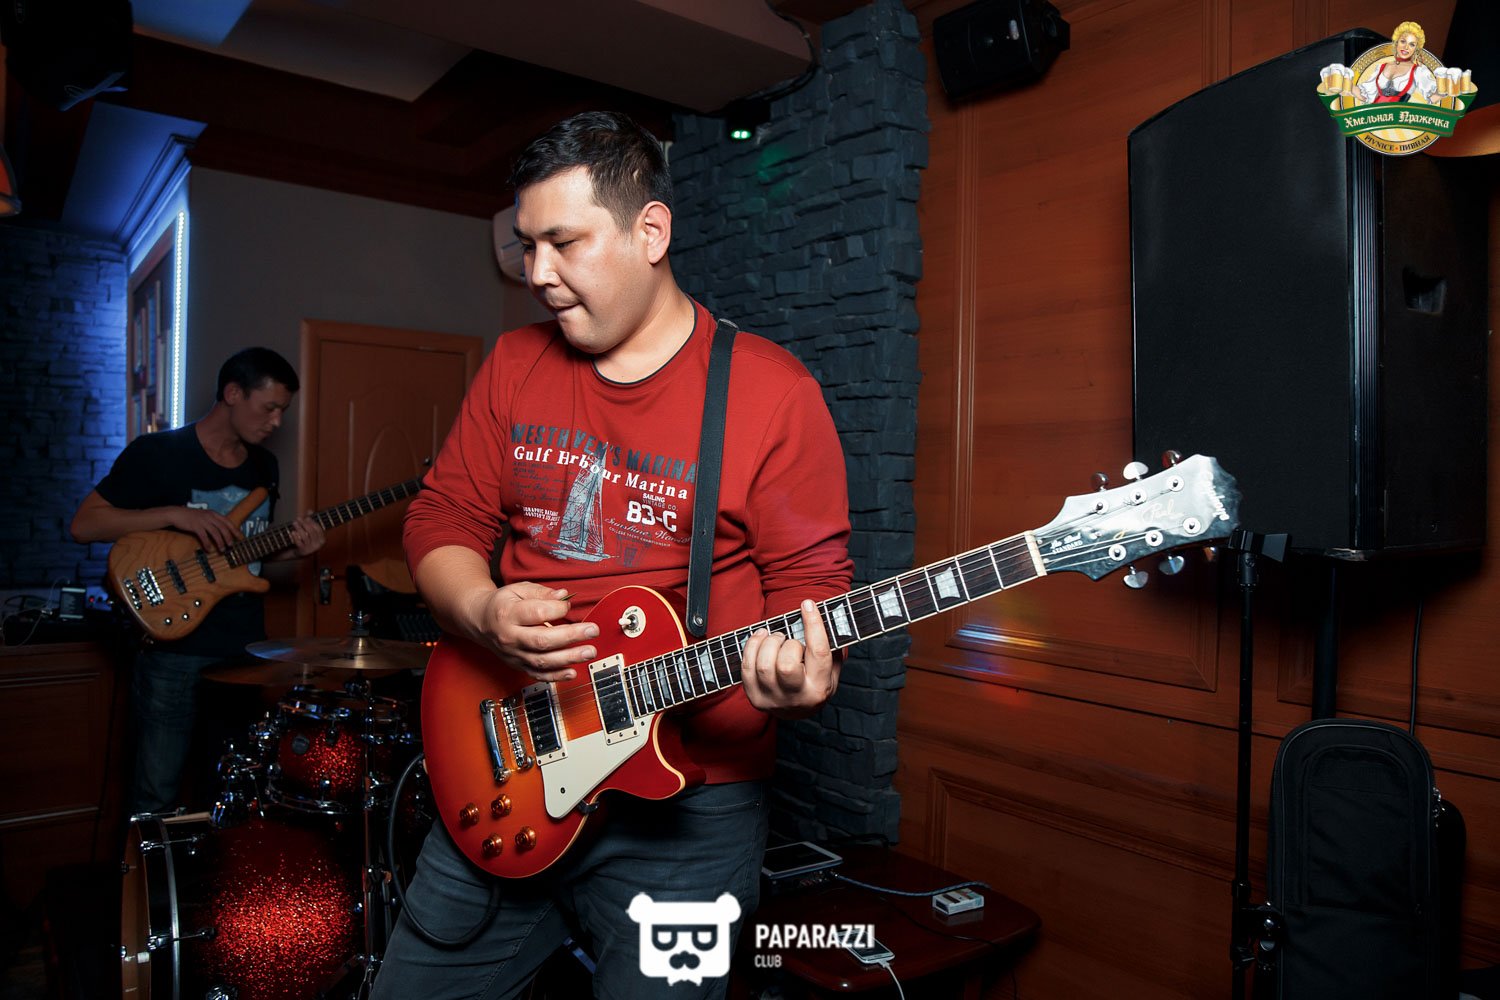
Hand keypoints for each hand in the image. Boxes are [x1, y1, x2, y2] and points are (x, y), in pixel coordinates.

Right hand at [167, 506, 241, 551]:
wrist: (177, 514)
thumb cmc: (192, 517)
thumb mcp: (205, 516)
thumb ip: (213, 521)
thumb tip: (223, 532)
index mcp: (214, 514)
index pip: (228, 522)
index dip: (235, 530)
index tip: (241, 537)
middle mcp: (210, 516)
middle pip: (223, 528)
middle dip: (229, 538)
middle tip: (231, 546)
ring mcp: (203, 521)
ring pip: (215, 533)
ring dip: (220, 543)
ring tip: (222, 550)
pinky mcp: (195, 526)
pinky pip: (204, 537)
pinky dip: (207, 544)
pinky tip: (209, 550)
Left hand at [287, 514, 325, 555]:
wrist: (300, 552)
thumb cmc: (306, 539)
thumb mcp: (310, 530)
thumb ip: (310, 520)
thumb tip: (310, 510)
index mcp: (322, 539)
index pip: (318, 529)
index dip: (312, 522)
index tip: (307, 517)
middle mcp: (318, 545)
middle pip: (311, 532)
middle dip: (304, 524)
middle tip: (298, 518)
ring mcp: (310, 549)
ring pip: (304, 536)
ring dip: (298, 528)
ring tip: (294, 523)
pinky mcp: (303, 551)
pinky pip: (299, 543)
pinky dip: (295, 537)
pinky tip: (292, 532)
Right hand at [464, 582, 598, 683]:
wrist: (480, 621)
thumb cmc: (502, 604)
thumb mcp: (518, 589)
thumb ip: (541, 592)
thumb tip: (563, 596)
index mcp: (508, 613)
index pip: (536, 613)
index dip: (557, 609)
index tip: (568, 606)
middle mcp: (510, 636)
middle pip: (542, 640)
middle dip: (571, 636)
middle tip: (592, 631)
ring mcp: (514, 654)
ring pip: (542, 661)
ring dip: (569, 658)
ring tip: (589, 651)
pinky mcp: (518, 665)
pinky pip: (537, 674)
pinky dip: (556, 676)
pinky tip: (572, 672)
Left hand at [740, 600, 838, 718]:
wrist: (797, 711)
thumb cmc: (815, 681)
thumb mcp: (831, 668)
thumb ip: (829, 644)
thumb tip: (820, 613)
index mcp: (820, 688)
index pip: (819, 653)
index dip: (813, 625)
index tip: (807, 604)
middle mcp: (796, 698)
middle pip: (786, 665)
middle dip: (786, 643)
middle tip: (787, 638)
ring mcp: (773, 700)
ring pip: (764, 665)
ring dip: (768, 642)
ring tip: (775, 638)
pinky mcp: (754, 697)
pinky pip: (747, 666)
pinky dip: (752, 645)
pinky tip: (761, 638)